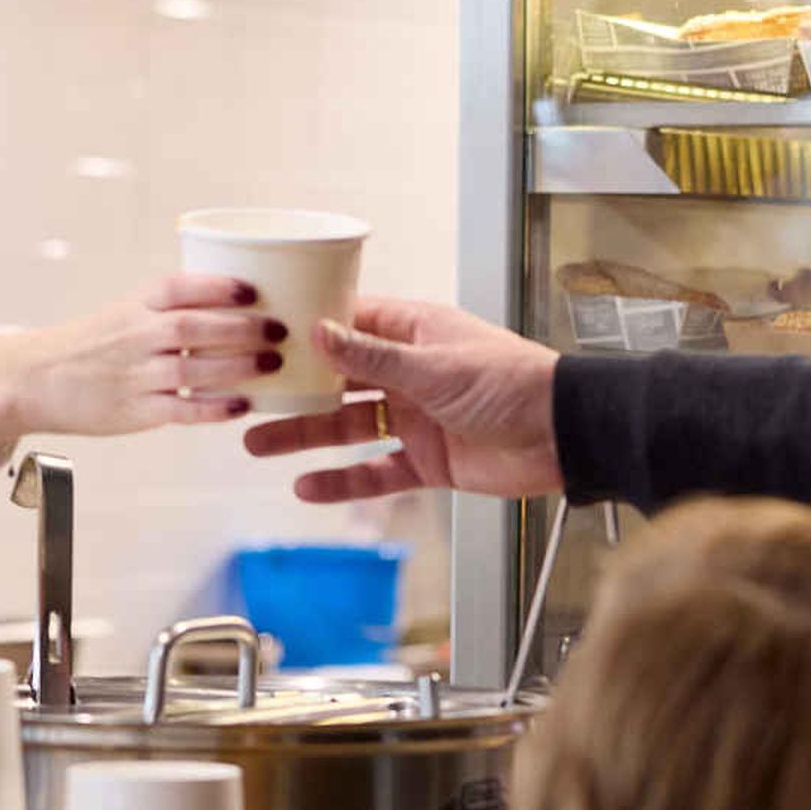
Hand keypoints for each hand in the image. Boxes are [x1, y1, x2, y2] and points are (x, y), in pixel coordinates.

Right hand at [0, 275, 281, 469]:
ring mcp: (135, 374)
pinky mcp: (135, 410)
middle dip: (242, 328)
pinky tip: (243, 405)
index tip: (253, 288)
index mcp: (136, 304)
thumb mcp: (128, 312)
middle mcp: (136, 335)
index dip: (218, 286)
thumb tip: (243, 302)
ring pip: (192, 366)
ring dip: (238, 365)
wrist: (38, 379)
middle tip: (279, 330)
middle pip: (193, 327)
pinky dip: (214, 408)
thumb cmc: (96, 344)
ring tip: (273, 363)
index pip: (179, 287)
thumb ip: (175, 308)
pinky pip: (181, 408)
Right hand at [239, 297, 562, 504]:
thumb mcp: (435, 366)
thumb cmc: (514, 385)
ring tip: (259, 444)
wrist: (563, 436)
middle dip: (295, 389)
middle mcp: (411, 372)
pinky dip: (345, 480)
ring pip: (350, 425)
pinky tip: (308, 487)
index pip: (350, 323)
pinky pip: (377, 471)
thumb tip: (318, 332)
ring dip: (306, 435)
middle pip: (339, 379)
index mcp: (415, 333)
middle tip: (247, 397)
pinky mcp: (429, 460)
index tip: (262, 333)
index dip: (307, 330)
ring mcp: (417, 417)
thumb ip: (373, 358)